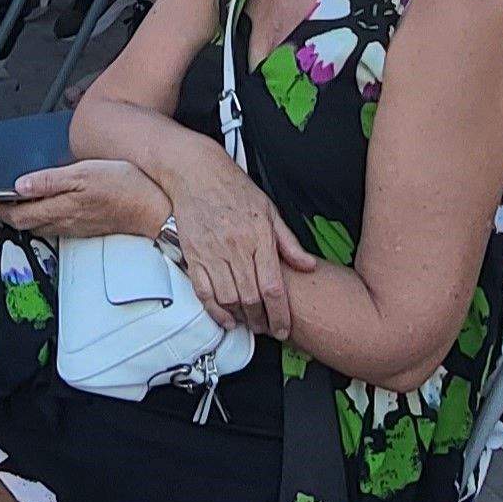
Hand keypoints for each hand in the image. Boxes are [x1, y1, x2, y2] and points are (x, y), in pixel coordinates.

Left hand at [0, 159, 171, 241]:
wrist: (156, 208)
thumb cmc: (125, 187)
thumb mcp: (85, 173)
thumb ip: (50, 180)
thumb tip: (19, 186)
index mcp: (60, 208)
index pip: (18, 214)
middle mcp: (65, 222)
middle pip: (26, 224)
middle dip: (7, 215)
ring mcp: (77, 227)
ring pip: (41, 227)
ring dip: (24, 218)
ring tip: (12, 207)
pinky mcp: (88, 227)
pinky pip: (57, 227)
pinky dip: (43, 219)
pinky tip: (46, 211)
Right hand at [163, 156, 320, 340]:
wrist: (196, 173)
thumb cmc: (233, 188)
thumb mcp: (270, 210)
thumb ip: (289, 242)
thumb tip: (308, 265)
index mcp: (259, 237)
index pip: (273, 287)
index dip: (280, 314)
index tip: (283, 328)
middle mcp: (236, 248)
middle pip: (251, 298)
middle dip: (261, 321)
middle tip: (267, 329)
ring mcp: (213, 253)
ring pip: (228, 298)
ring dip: (240, 318)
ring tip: (249, 324)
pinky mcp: (193, 255)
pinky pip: (204, 291)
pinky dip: (214, 311)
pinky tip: (225, 318)